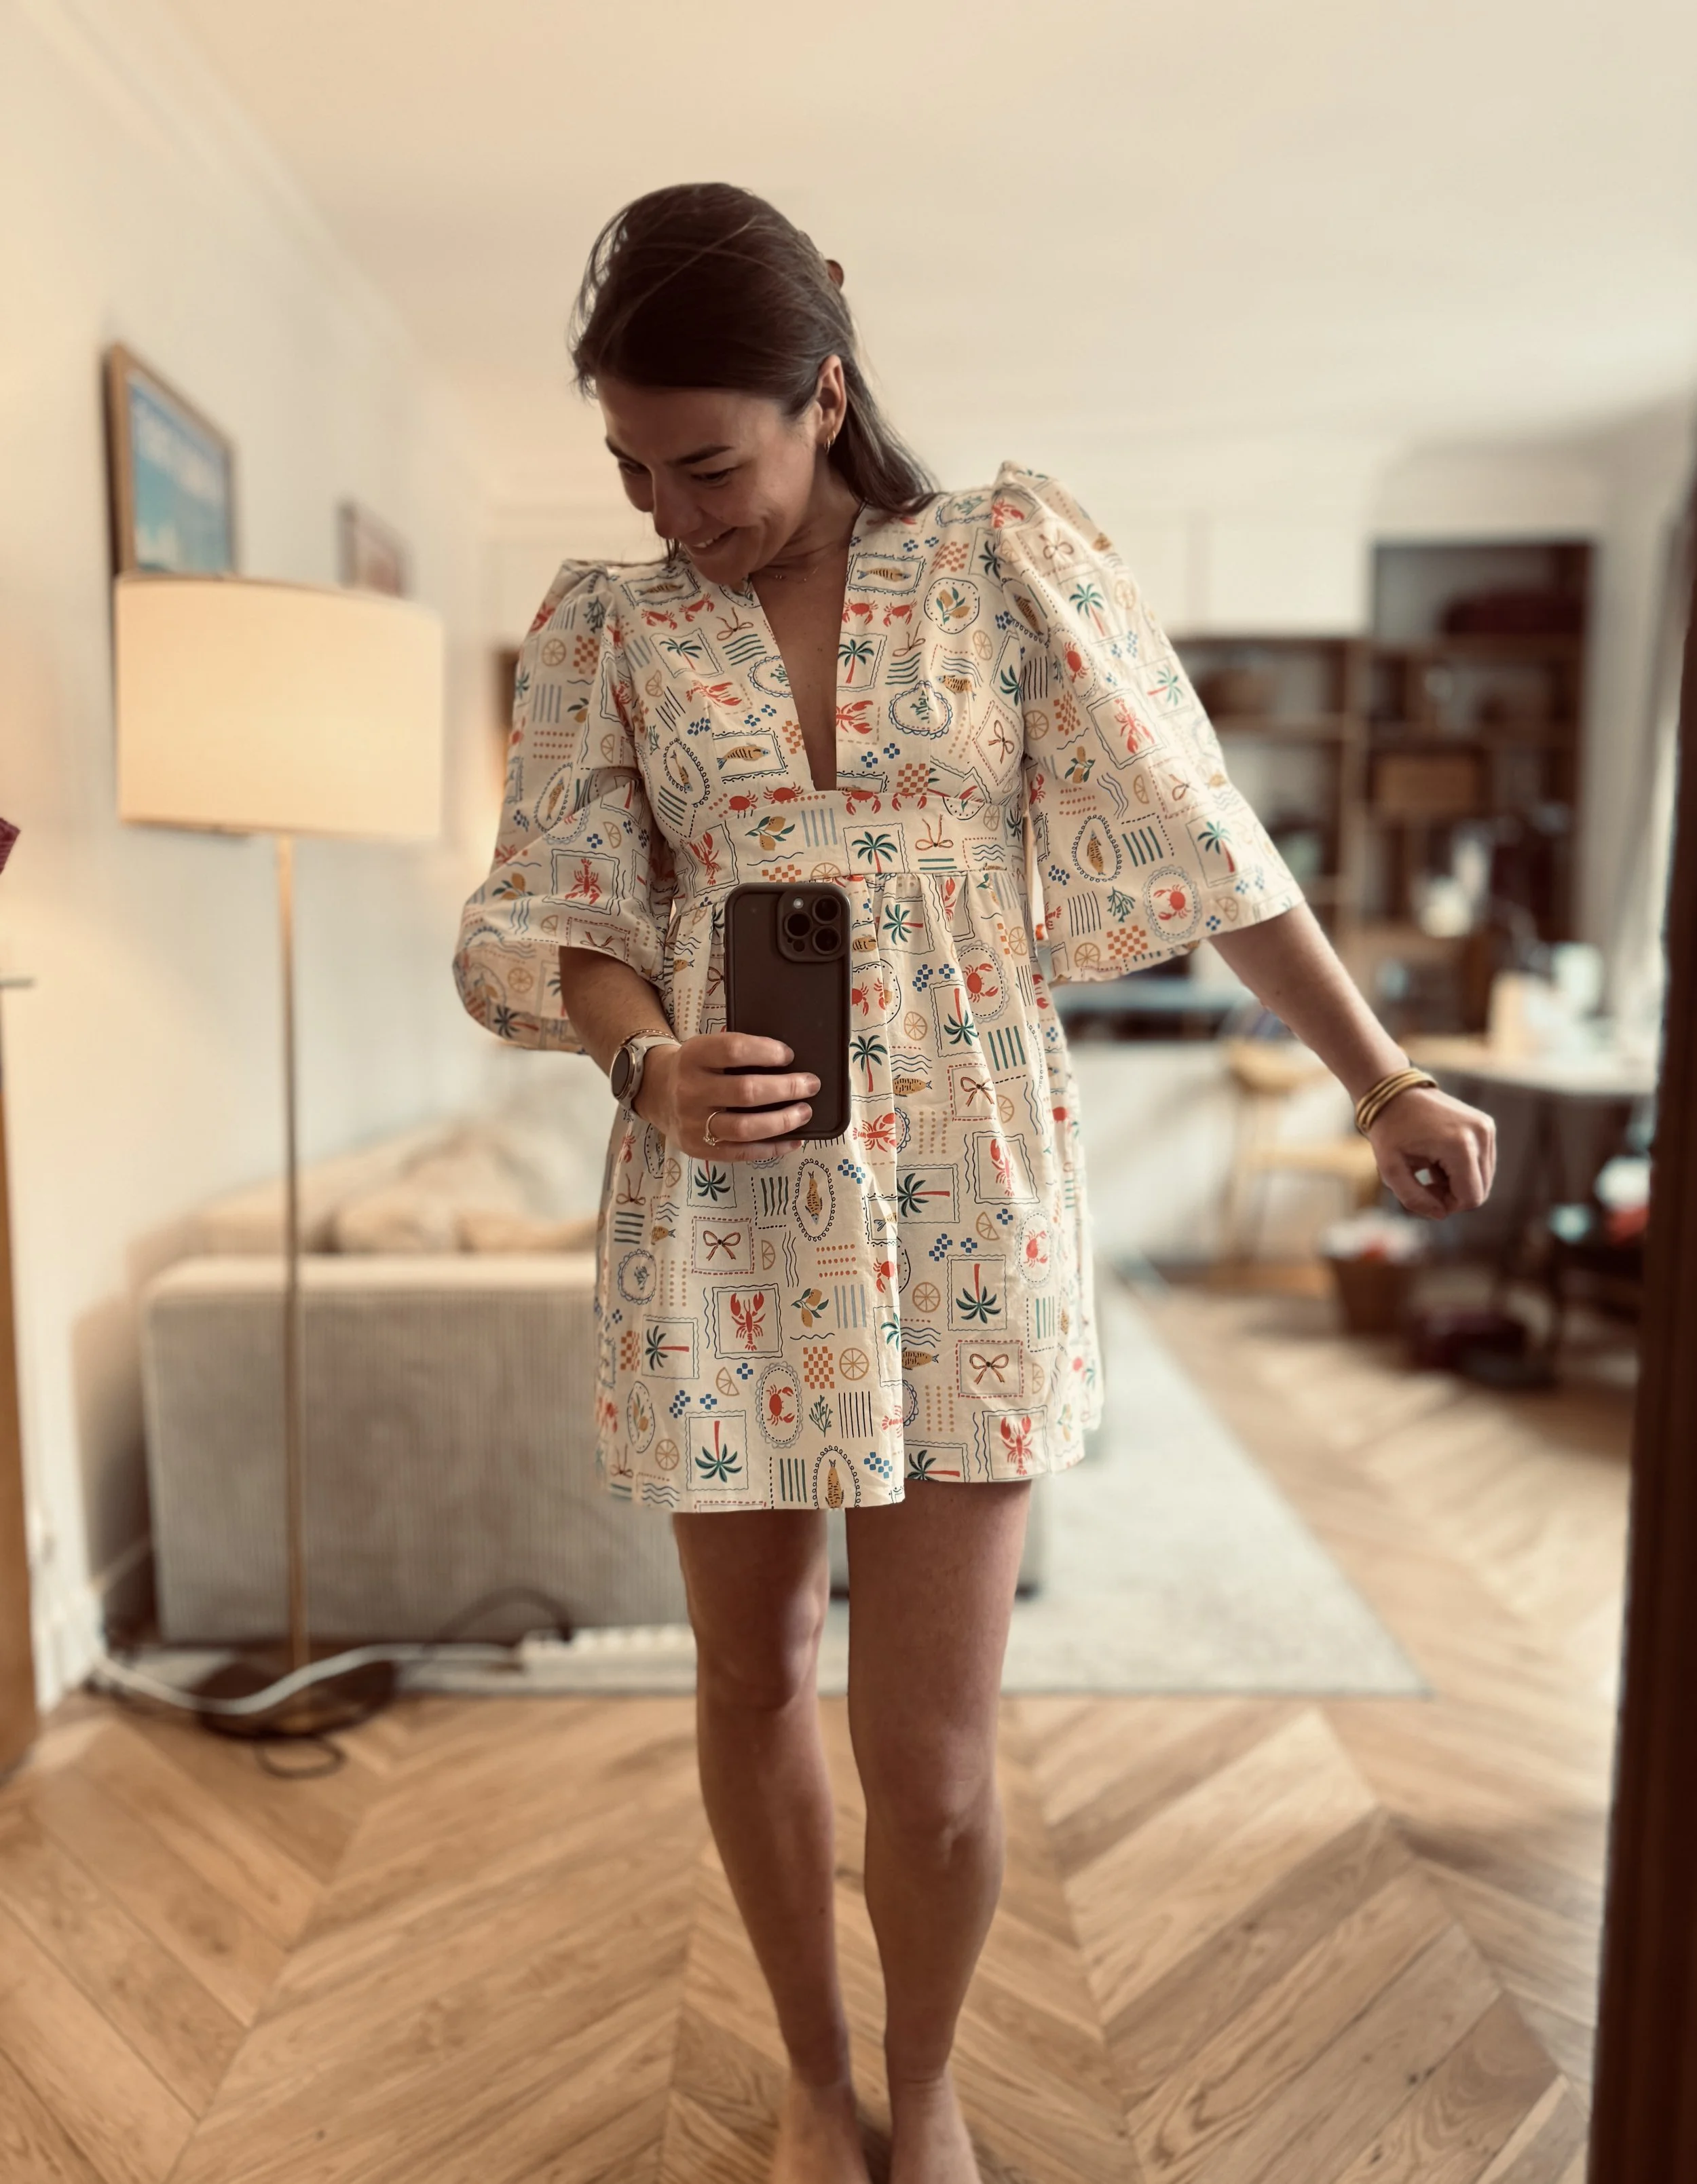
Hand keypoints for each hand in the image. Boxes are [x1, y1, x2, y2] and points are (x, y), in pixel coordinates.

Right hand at [636, 1034, 818, 1162]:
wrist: (656, 1092)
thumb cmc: (696, 1067)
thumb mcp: (706, 1048)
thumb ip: (737, 1052)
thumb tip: (789, 1063)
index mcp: (692, 1057)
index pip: (733, 1050)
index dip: (766, 1052)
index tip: (789, 1055)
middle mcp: (690, 1091)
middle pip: (745, 1091)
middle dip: (786, 1088)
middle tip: (811, 1085)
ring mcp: (693, 1124)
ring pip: (745, 1127)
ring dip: (783, 1121)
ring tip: (805, 1112)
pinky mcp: (699, 1149)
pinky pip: (742, 1152)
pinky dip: (773, 1148)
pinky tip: (794, 1140)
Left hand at [1367, 1085, 1496, 1218]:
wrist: (1393, 1093)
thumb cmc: (1389, 1130)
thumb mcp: (1391, 1170)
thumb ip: (1413, 1200)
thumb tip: (1441, 1214)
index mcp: (1460, 1146)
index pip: (1471, 1198)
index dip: (1447, 1205)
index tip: (1422, 1191)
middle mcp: (1481, 1135)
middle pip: (1480, 1191)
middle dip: (1452, 1195)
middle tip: (1424, 1182)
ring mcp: (1486, 1128)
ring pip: (1483, 1179)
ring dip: (1457, 1182)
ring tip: (1430, 1168)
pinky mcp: (1486, 1126)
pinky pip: (1482, 1163)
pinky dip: (1462, 1169)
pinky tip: (1439, 1157)